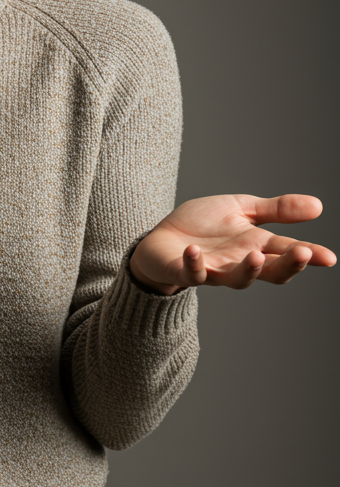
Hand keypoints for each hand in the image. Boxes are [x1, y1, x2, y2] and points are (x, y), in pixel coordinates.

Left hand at [129, 193, 335, 294]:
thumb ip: (277, 210)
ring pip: (236, 280)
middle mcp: (238, 262)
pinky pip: (191, 274)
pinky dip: (194, 264)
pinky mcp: (185, 272)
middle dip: (287, 265)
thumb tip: (318, 206)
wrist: (162, 238)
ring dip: (248, 270)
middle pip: (269, 272)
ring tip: (256, 256)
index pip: (287, 252)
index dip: (308, 256)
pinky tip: (195, 251)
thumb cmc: (203, 226)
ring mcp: (213, 270)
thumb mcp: (243, 209)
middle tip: (302, 253)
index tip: (328, 257)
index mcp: (255, 246)